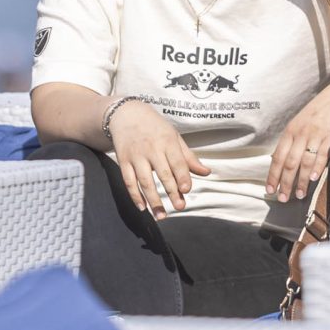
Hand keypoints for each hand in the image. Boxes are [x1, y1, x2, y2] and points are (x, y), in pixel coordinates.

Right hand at [108, 99, 210, 219]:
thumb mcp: (174, 137)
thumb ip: (188, 157)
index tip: (186, 190)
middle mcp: (151, 149)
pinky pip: (128, 181)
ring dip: (153, 199)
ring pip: (144, 181)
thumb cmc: (155, 127)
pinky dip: (134, 195)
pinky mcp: (123, 160)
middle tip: (180, 207)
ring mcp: (136, 155)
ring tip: (161, 216)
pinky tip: (142, 207)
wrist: (126, 114)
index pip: (177, 161)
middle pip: (162, 173)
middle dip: (172, 192)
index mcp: (167, 141)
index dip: (182, 176)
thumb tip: (206, 172)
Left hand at [266, 78, 329, 202]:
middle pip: (289, 163)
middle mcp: (300, 133)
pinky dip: (316, 167)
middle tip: (282, 199)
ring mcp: (315, 134)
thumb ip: (292, 142)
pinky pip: (321, 154)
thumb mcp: (300, 125)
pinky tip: (312, 179)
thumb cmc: (319, 114)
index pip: (277, 157)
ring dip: (300, 181)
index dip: (273, 175)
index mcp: (290, 132)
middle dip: (284, 182)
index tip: (269, 190)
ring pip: (304, 162)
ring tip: (298, 195)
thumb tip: (280, 161)